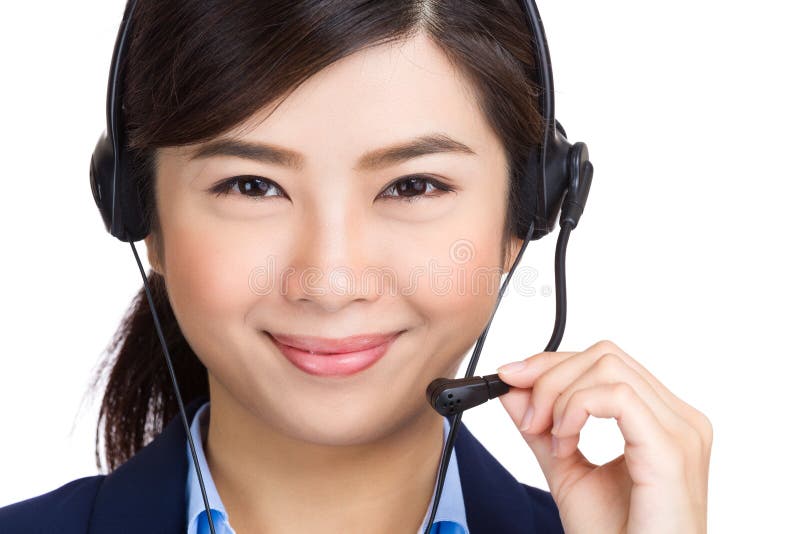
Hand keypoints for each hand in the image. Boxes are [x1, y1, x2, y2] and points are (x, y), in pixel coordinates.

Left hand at [496, 340, 711, 533]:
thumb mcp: (567, 472)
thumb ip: (542, 429)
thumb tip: (512, 389)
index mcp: (662, 421)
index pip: (606, 362)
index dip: (553, 364)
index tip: (511, 379)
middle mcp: (679, 419)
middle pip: (605, 355)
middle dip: (551, 375)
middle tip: (528, 418)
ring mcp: (681, 431)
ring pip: (608, 366)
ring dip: (560, 395)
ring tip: (551, 439)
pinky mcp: (671, 450)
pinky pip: (617, 396)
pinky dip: (577, 408)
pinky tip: (564, 442)